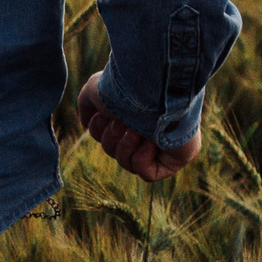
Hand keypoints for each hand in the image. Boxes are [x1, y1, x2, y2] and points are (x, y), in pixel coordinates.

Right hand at [76, 72, 200, 181]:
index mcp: (131, 114)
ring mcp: (161, 145)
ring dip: (124, 148)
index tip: (103, 116)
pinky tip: (150, 143)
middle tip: (120, 123)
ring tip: (135, 132)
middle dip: (111, 139)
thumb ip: (88, 106)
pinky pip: (148, 174)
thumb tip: (87, 123)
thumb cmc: (125, 87)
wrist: (154, 89)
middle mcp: (146, 128)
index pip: (107, 134)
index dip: (98, 130)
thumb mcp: (94, 90)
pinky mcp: (174, 159)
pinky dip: (141, 160)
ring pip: (127, 163)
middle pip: (113, 151)